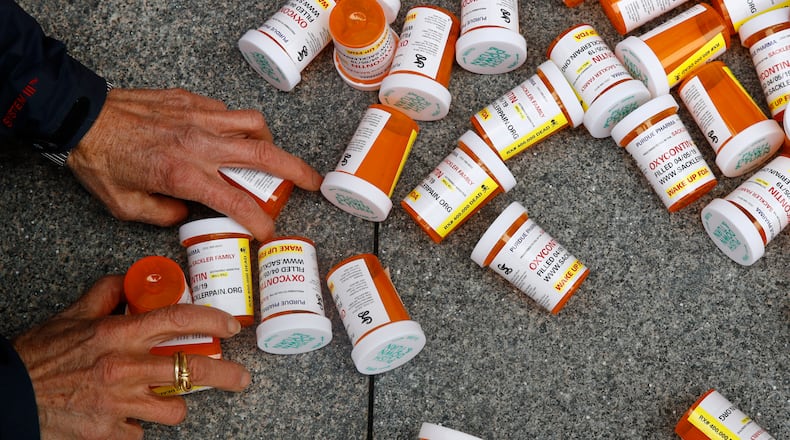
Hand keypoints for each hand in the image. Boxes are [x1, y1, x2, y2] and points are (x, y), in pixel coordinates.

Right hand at [13, 275, 250, 439]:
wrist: (10, 397)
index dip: (212, 321)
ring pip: (175, 407)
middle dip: (227, 375)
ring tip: (166, 396)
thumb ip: (106, 294)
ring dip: (175, 402)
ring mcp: (120, 403)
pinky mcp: (110, 432)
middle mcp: (125, 368)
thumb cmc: (40, 355)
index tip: (231, 326)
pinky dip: (138, 423)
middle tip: (241, 378)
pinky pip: (142, 430)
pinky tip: (125, 414)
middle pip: (192, 369)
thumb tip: (131, 279)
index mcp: (118, 334)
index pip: (179, 320)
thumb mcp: (72, 315)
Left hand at [68, 88, 322, 240]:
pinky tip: (228, 137)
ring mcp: (198, 117)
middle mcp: (199, 144)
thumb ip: (164, 216)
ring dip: (269, 143)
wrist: (80, 118)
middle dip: (296, 172)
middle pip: (263, 156)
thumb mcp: (126, 207)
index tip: (269, 232)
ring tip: (268, 156)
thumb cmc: (99, 162)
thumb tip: (187, 214)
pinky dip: (237, 125)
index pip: (237, 202)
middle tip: (312, 183)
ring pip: (253, 124)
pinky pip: (227, 111)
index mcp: (185, 175)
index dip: (259, 221)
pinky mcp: (190, 101)